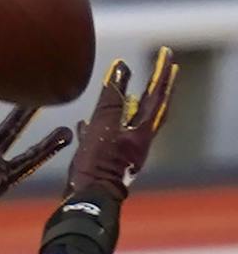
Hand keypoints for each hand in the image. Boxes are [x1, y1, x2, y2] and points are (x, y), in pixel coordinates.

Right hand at [67, 49, 177, 199]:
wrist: (87, 201)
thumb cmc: (97, 166)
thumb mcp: (104, 125)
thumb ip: (112, 96)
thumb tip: (121, 67)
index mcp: (141, 133)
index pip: (156, 95)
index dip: (161, 73)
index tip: (167, 52)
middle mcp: (138, 143)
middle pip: (152, 109)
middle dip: (158, 88)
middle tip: (165, 69)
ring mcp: (124, 154)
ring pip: (132, 123)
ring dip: (133, 106)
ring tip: (131, 92)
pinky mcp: (108, 163)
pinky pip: (109, 138)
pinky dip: (103, 128)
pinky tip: (88, 124)